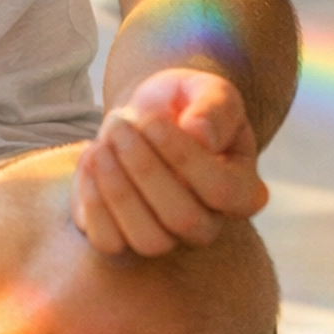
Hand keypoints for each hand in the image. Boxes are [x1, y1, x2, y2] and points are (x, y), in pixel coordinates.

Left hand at [70, 69, 267, 257]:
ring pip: (148, 241)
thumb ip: (214, 108)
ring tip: (102, 144)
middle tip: (120, 125)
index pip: (221, 190)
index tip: (153, 122)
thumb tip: (201, 135)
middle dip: (144, 169)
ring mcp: (168, 238)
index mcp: (243, 191)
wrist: (148, 114)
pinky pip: (109, 242)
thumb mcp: (209, 91)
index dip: (184, 158)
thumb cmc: (185, 104)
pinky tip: (91, 158)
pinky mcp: (125, 240)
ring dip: (117, 190)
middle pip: (183, 219)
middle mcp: (209, 224)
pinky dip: (93, 202)